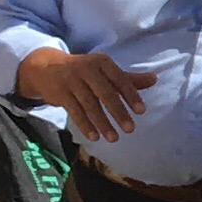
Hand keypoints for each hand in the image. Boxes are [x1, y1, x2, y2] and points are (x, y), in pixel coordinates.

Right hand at [22, 45, 156, 142]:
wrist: (46, 67)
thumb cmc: (84, 71)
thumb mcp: (105, 71)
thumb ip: (129, 79)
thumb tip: (155, 79)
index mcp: (102, 62)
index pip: (119, 79)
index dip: (131, 95)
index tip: (141, 111)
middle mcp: (87, 69)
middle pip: (105, 93)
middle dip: (118, 112)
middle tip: (131, 129)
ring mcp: (72, 81)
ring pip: (90, 105)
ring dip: (102, 123)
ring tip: (114, 139)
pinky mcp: (60, 93)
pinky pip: (75, 112)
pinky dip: (85, 125)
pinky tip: (94, 137)